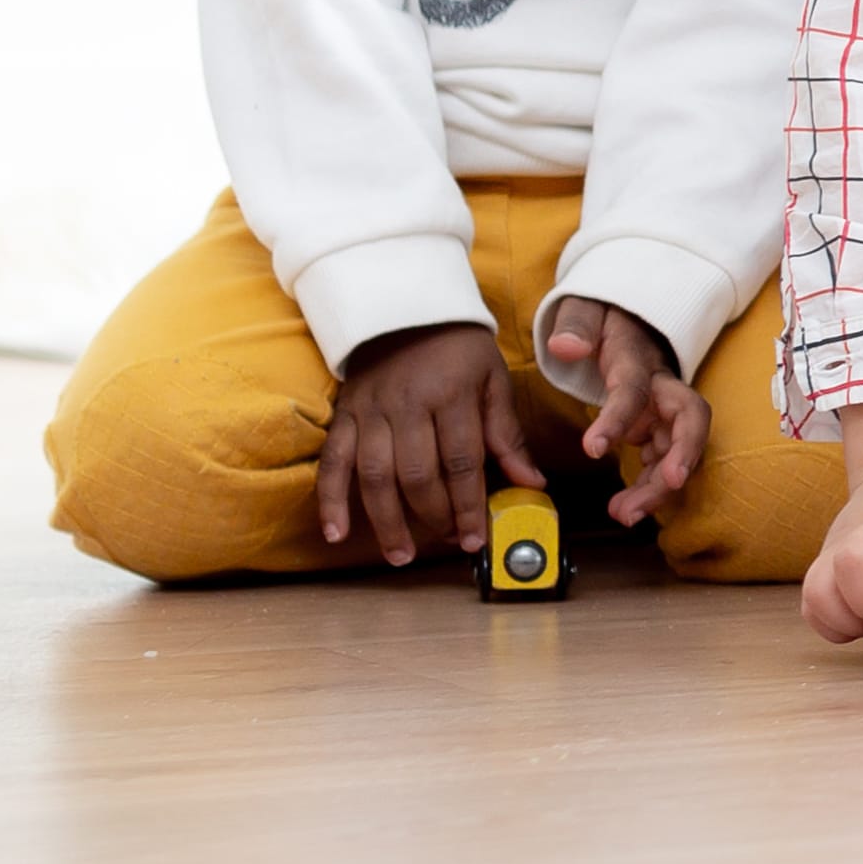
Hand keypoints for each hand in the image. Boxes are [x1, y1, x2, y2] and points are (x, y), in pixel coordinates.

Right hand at [319, 322, 541, 565]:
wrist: (405, 309)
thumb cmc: (458, 349)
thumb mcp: (494, 380)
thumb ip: (507, 435)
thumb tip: (532, 484)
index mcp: (451, 396)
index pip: (461, 462)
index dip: (469, 505)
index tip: (476, 538)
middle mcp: (407, 407)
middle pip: (417, 475)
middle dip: (434, 517)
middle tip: (448, 544)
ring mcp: (370, 413)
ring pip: (375, 476)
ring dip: (386, 521)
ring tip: (401, 554)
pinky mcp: (344, 417)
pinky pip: (333, 462)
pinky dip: (330, 500)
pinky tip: (336, 533)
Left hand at [535, 297, 711, 521]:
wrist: (630, 318)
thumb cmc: (605, 318)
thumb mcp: (586, 310)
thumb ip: (576, 325)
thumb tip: (566, 347)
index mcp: (639, 362)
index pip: (635, 391)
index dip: (618, 420)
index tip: (593, 450)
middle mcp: (663, 389)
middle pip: (687, 427)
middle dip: (674, 465)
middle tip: (638, 503)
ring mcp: (666, 411)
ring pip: (680, 451)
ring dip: (659, 488)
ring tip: (624, 515)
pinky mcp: (660, 428)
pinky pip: (664, 461)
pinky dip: (651, 487)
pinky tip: (625, 507)